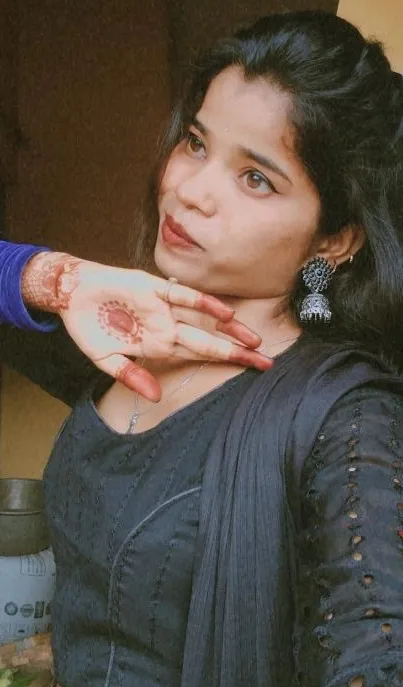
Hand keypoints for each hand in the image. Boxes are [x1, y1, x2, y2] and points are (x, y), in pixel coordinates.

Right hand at [22, 252, 271, 398]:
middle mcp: (167, 327)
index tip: (249, 373)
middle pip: (209, 343)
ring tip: (254, 343)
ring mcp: (163, 309)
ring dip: (228, 332)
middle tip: (267, 364)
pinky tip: (225, 314)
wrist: (70, 294)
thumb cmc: (89, 326)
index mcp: (159, 345)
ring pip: (203, 321)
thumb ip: (131, 376)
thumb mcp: (106, 359)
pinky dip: (203, 304)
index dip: (223, 364)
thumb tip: (155, 397)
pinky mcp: (153, 288)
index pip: (198, 357)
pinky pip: (182, 296)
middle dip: (237, 354)